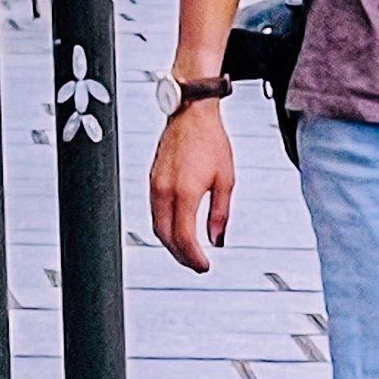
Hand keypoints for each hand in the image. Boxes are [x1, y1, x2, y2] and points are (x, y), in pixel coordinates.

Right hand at [148, 99, 234, 270]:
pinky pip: (155, 213)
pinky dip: (165, 227)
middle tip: (197, 263)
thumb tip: (217, 239)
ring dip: (171, 243)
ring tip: (189, 251)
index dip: (194, 258)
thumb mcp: (226, 179)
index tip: (204, 266)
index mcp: (185, 192)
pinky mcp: (152, 179)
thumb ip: (220, 213)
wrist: (190, 113)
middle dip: (181, 255)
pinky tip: (178, 229)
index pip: (184, 238)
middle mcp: (165, 190)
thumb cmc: (210, 139)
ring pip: (157, 227)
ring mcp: (155, 185)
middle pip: (166, 237)